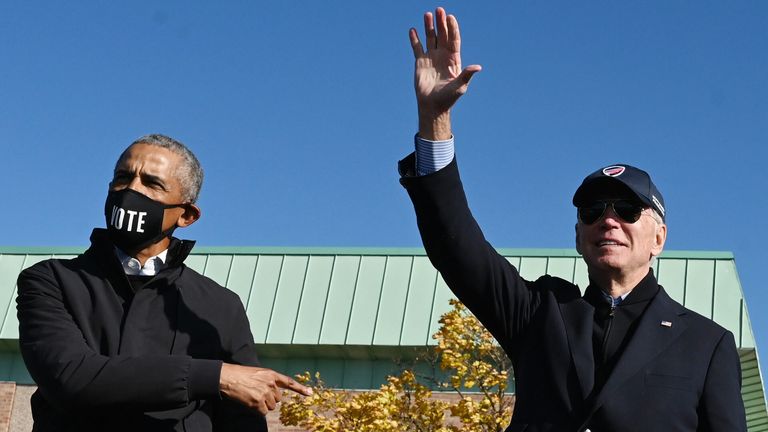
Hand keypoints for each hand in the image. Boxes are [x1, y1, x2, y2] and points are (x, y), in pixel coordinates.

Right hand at [219, 363, 312, 414]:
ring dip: (263, 405)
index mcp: (271, 375)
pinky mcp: (258, 402)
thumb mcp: (258, 373)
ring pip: (271, 406)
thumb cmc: (241, 375)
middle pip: (278, 399)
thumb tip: (274, 394)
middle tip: (257, 393)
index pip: (289, 382)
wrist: (228, 377)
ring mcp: (265, 393)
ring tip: (252, 396)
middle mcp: (271, 384)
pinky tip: (249, 402)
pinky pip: (263, 412)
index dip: (300, 388)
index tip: (310, 393)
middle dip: (269, 399)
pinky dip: (257, 410)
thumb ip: (268, 381)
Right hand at [410, 7, 480, 139]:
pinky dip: (415, 39)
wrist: (433, 106)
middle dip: (441, 23)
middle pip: (442, 35)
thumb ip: (467, 75)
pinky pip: (417, 48)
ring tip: (427, 14)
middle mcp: (443, 56)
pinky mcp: (420, 62)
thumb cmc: (448, 98)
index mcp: (453, 59)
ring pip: (430, 38)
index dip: (452, 29)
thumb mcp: (460, 86)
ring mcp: (431, 58)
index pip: (454, 40)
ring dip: (429, 26)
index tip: (450, 17)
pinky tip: (413, 30)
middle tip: (439, 10)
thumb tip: (478, 67)